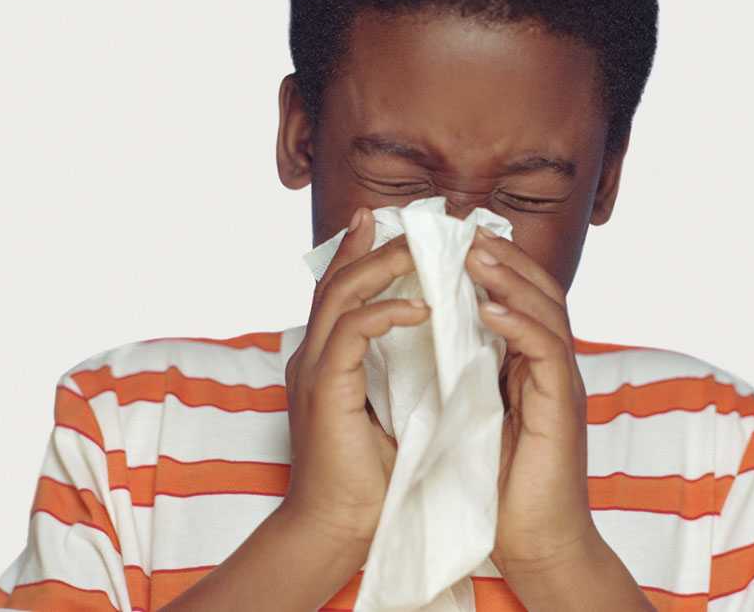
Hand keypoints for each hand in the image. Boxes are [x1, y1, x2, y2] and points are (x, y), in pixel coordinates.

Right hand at [280, 207, 430, 547]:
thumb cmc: (367, 478)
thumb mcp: (391, 412)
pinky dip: (386, 313)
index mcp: (326, 361)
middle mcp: (313, 355)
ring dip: (381, 266)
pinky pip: (352, 331)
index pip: (342, 293)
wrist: (336, 528)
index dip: (362, 255)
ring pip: (341, 294)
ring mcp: (313, 368)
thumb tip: (440, 348)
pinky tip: (422, 309)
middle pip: (336, 280)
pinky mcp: (323, 387)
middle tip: (412, 224)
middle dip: (372, 246)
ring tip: (421, 251)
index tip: (391, 226)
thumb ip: (401, 375)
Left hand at [464, 227, 592, 575]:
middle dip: (503, 258)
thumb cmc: (498, 485)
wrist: (536, 544)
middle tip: (466, 230)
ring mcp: (561, 384)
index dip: (492, 267)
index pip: (518, 300)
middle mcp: (550, 367)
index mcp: (529, 367)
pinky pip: (546, 353)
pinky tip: (490, 308)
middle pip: (538, 292)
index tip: (453, 242)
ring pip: (546, 313)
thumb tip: (425, 344)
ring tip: (475, 254)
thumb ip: (462, 376)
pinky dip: (519, 325)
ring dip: (510, 279)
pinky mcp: (562, 407)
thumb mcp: (471, 416)